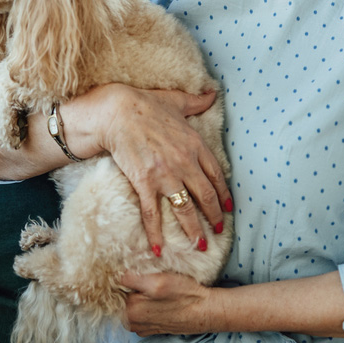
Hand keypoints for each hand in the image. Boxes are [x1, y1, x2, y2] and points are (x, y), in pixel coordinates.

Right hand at [60, 84, 228, 255]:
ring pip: (185, 209)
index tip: (228, 208)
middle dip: (214, 217)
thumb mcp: (176, 100)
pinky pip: (153, 214)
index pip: (216, 176)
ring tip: (200, 246)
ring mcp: (165, 175)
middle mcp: (184, 163)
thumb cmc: (145, 103)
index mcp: (195, 145)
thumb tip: (212, 93)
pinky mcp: (144, 183)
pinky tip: (159, 249)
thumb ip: (196, 101)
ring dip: (194, 230)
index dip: (223, 195)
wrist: (116, 111)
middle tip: (219, 232)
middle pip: (205, 196)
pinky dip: (156, 233)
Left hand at [120, 271, 218, 335]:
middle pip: (121, 296)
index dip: (122, 276)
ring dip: (138, 293)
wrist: (206, 310)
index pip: (114, 289)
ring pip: (131, 303)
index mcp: (129, 312)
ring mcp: (142, 327)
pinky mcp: (151, 327)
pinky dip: (145, 302)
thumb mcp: (156, 282)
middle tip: (146, 276)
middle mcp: (132, 323)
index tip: (133, 269)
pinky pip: (140, 311)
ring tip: (153, 285)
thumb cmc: (184, 295)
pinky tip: (157, 296)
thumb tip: (115, 275)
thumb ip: (131, 279)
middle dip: (130, 285)